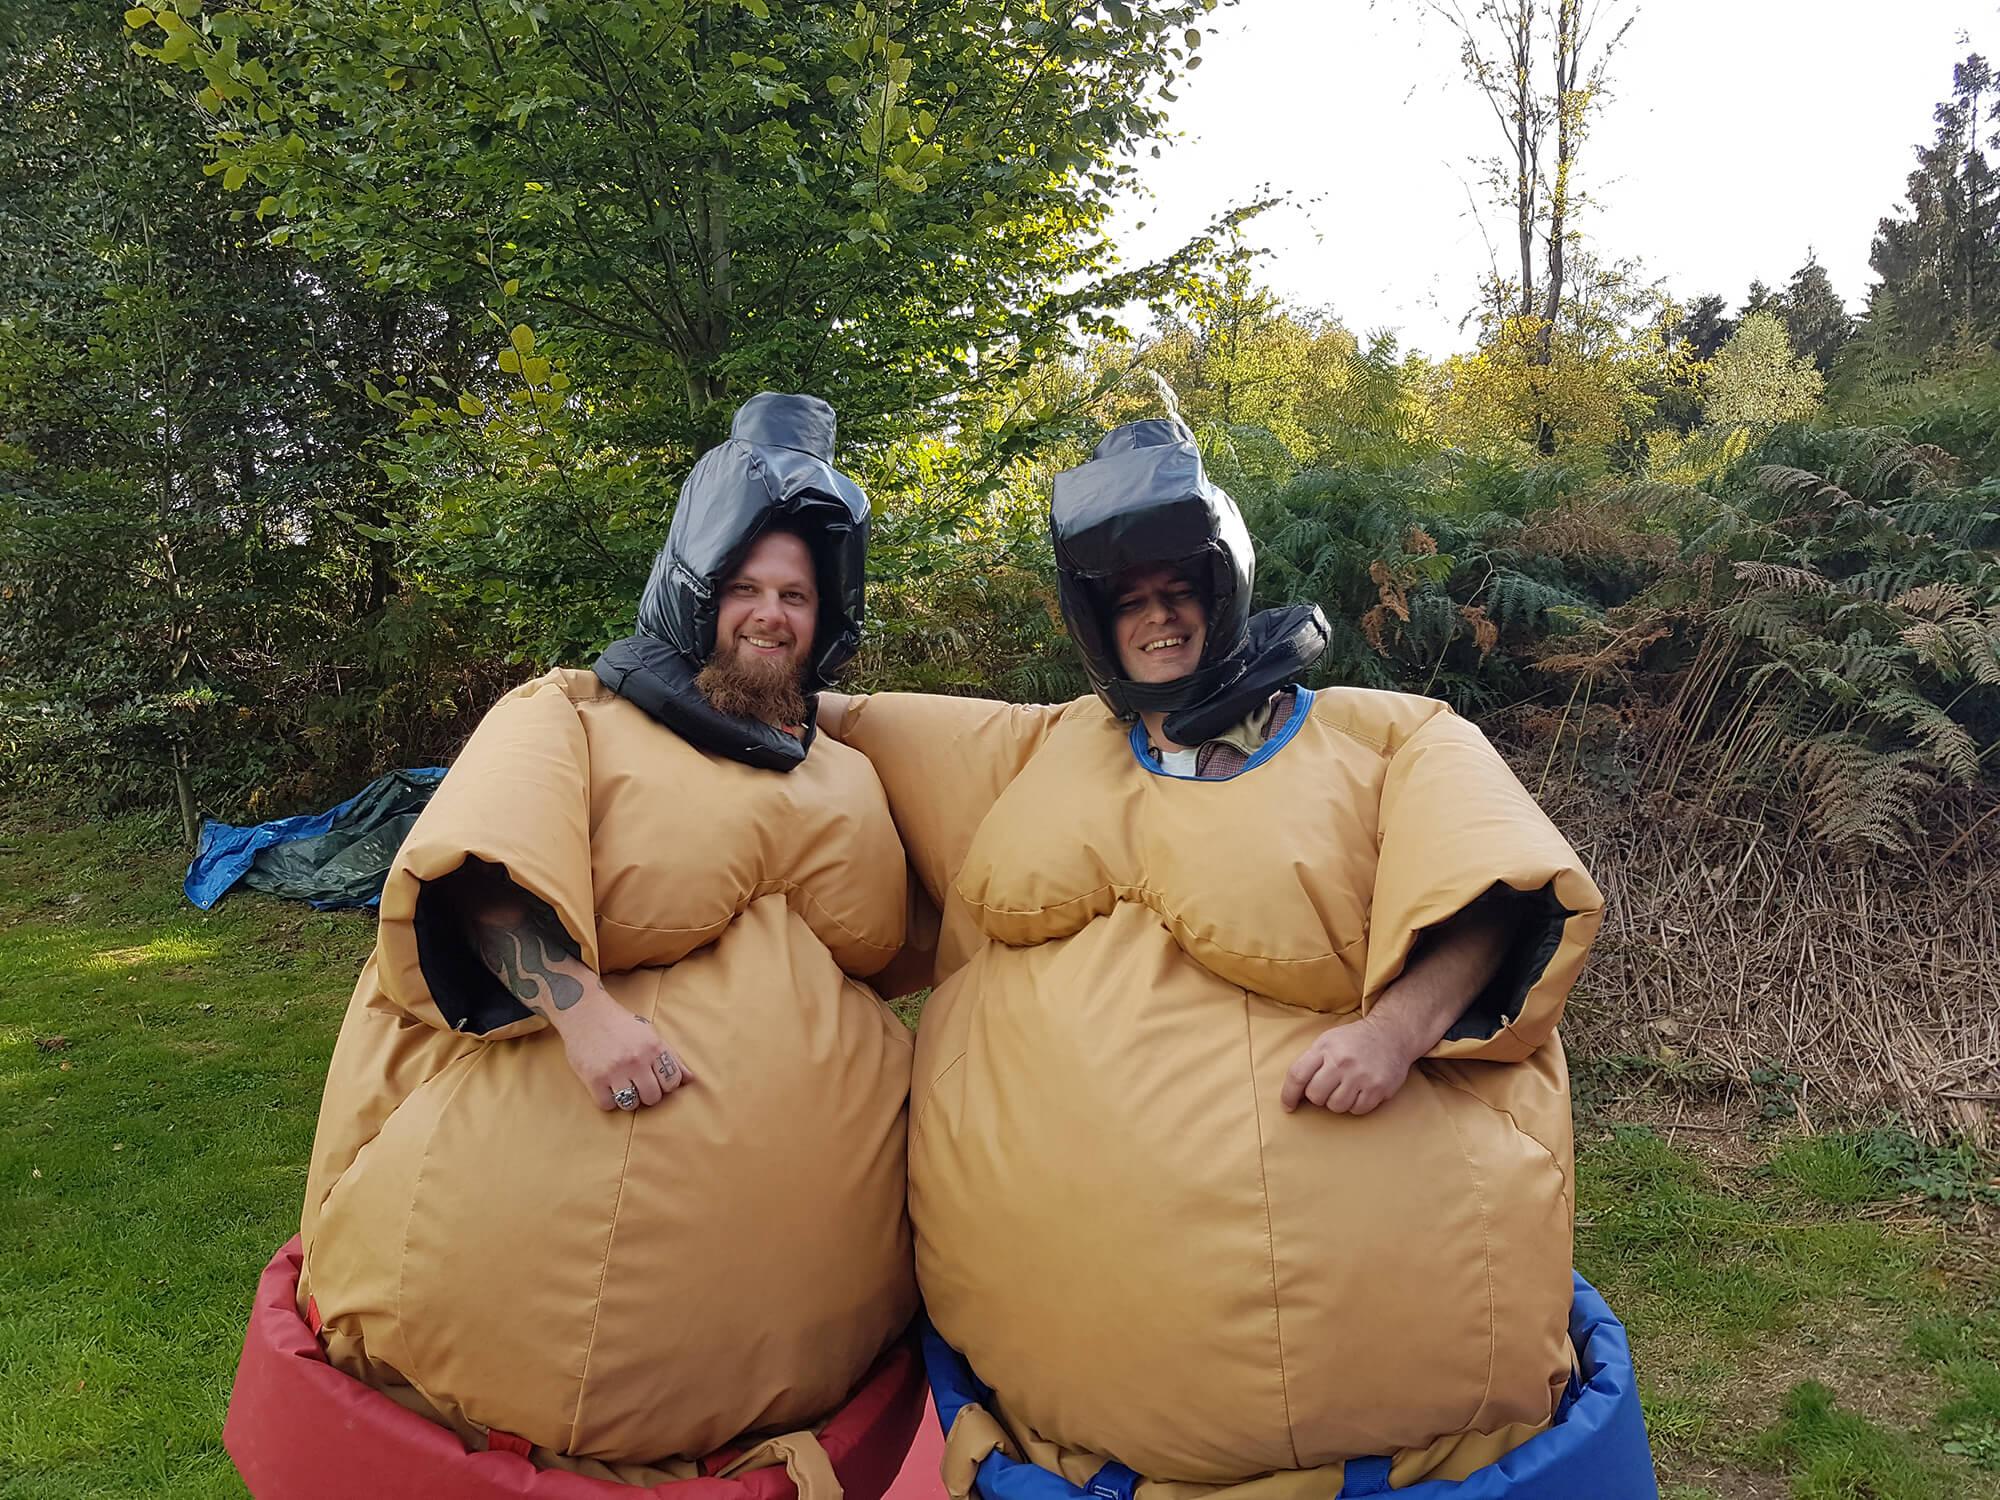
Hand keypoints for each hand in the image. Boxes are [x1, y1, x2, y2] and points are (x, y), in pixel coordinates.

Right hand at [551, 991, 696, 1110]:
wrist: (585, 1013)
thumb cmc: (620, 1024)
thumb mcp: (650, 1034)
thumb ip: (670, 1056)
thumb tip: (690, 1079)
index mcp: (654, 1047)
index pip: (672, 1082)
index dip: (665, 1085)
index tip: (655, 1079)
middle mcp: (637, 1059)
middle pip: (653, 1097)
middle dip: (647, 1093)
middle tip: (637, 1084)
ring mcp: (615, 1070)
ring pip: (632, 1104)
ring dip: (628, 1099)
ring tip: (622, 1086)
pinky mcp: (594, 1078)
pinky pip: (608, 1105)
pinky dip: (608, 1100)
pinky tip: (606, 1088)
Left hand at [1281, 1017, 1414, 1115]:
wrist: (1391, 1034)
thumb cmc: (1354, 1041)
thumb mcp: (1328, 1041)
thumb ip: (1311, 1062)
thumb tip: (1294, 1092)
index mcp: (1324, 1048)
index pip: (1297, 1075)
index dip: (1288, 1095)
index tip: (1288, 1106)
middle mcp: (1341, 1061)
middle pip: (1315, 1095)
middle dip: (1318, 1097)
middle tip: (1328, 1088)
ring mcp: (1361, 1075)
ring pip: (1336, 1106)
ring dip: (1338, 1102)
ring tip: (1346, 1087)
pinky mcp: (1378, 1087)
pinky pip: (1357, 1110)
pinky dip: (1356, 1105)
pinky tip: (1360, 1091)